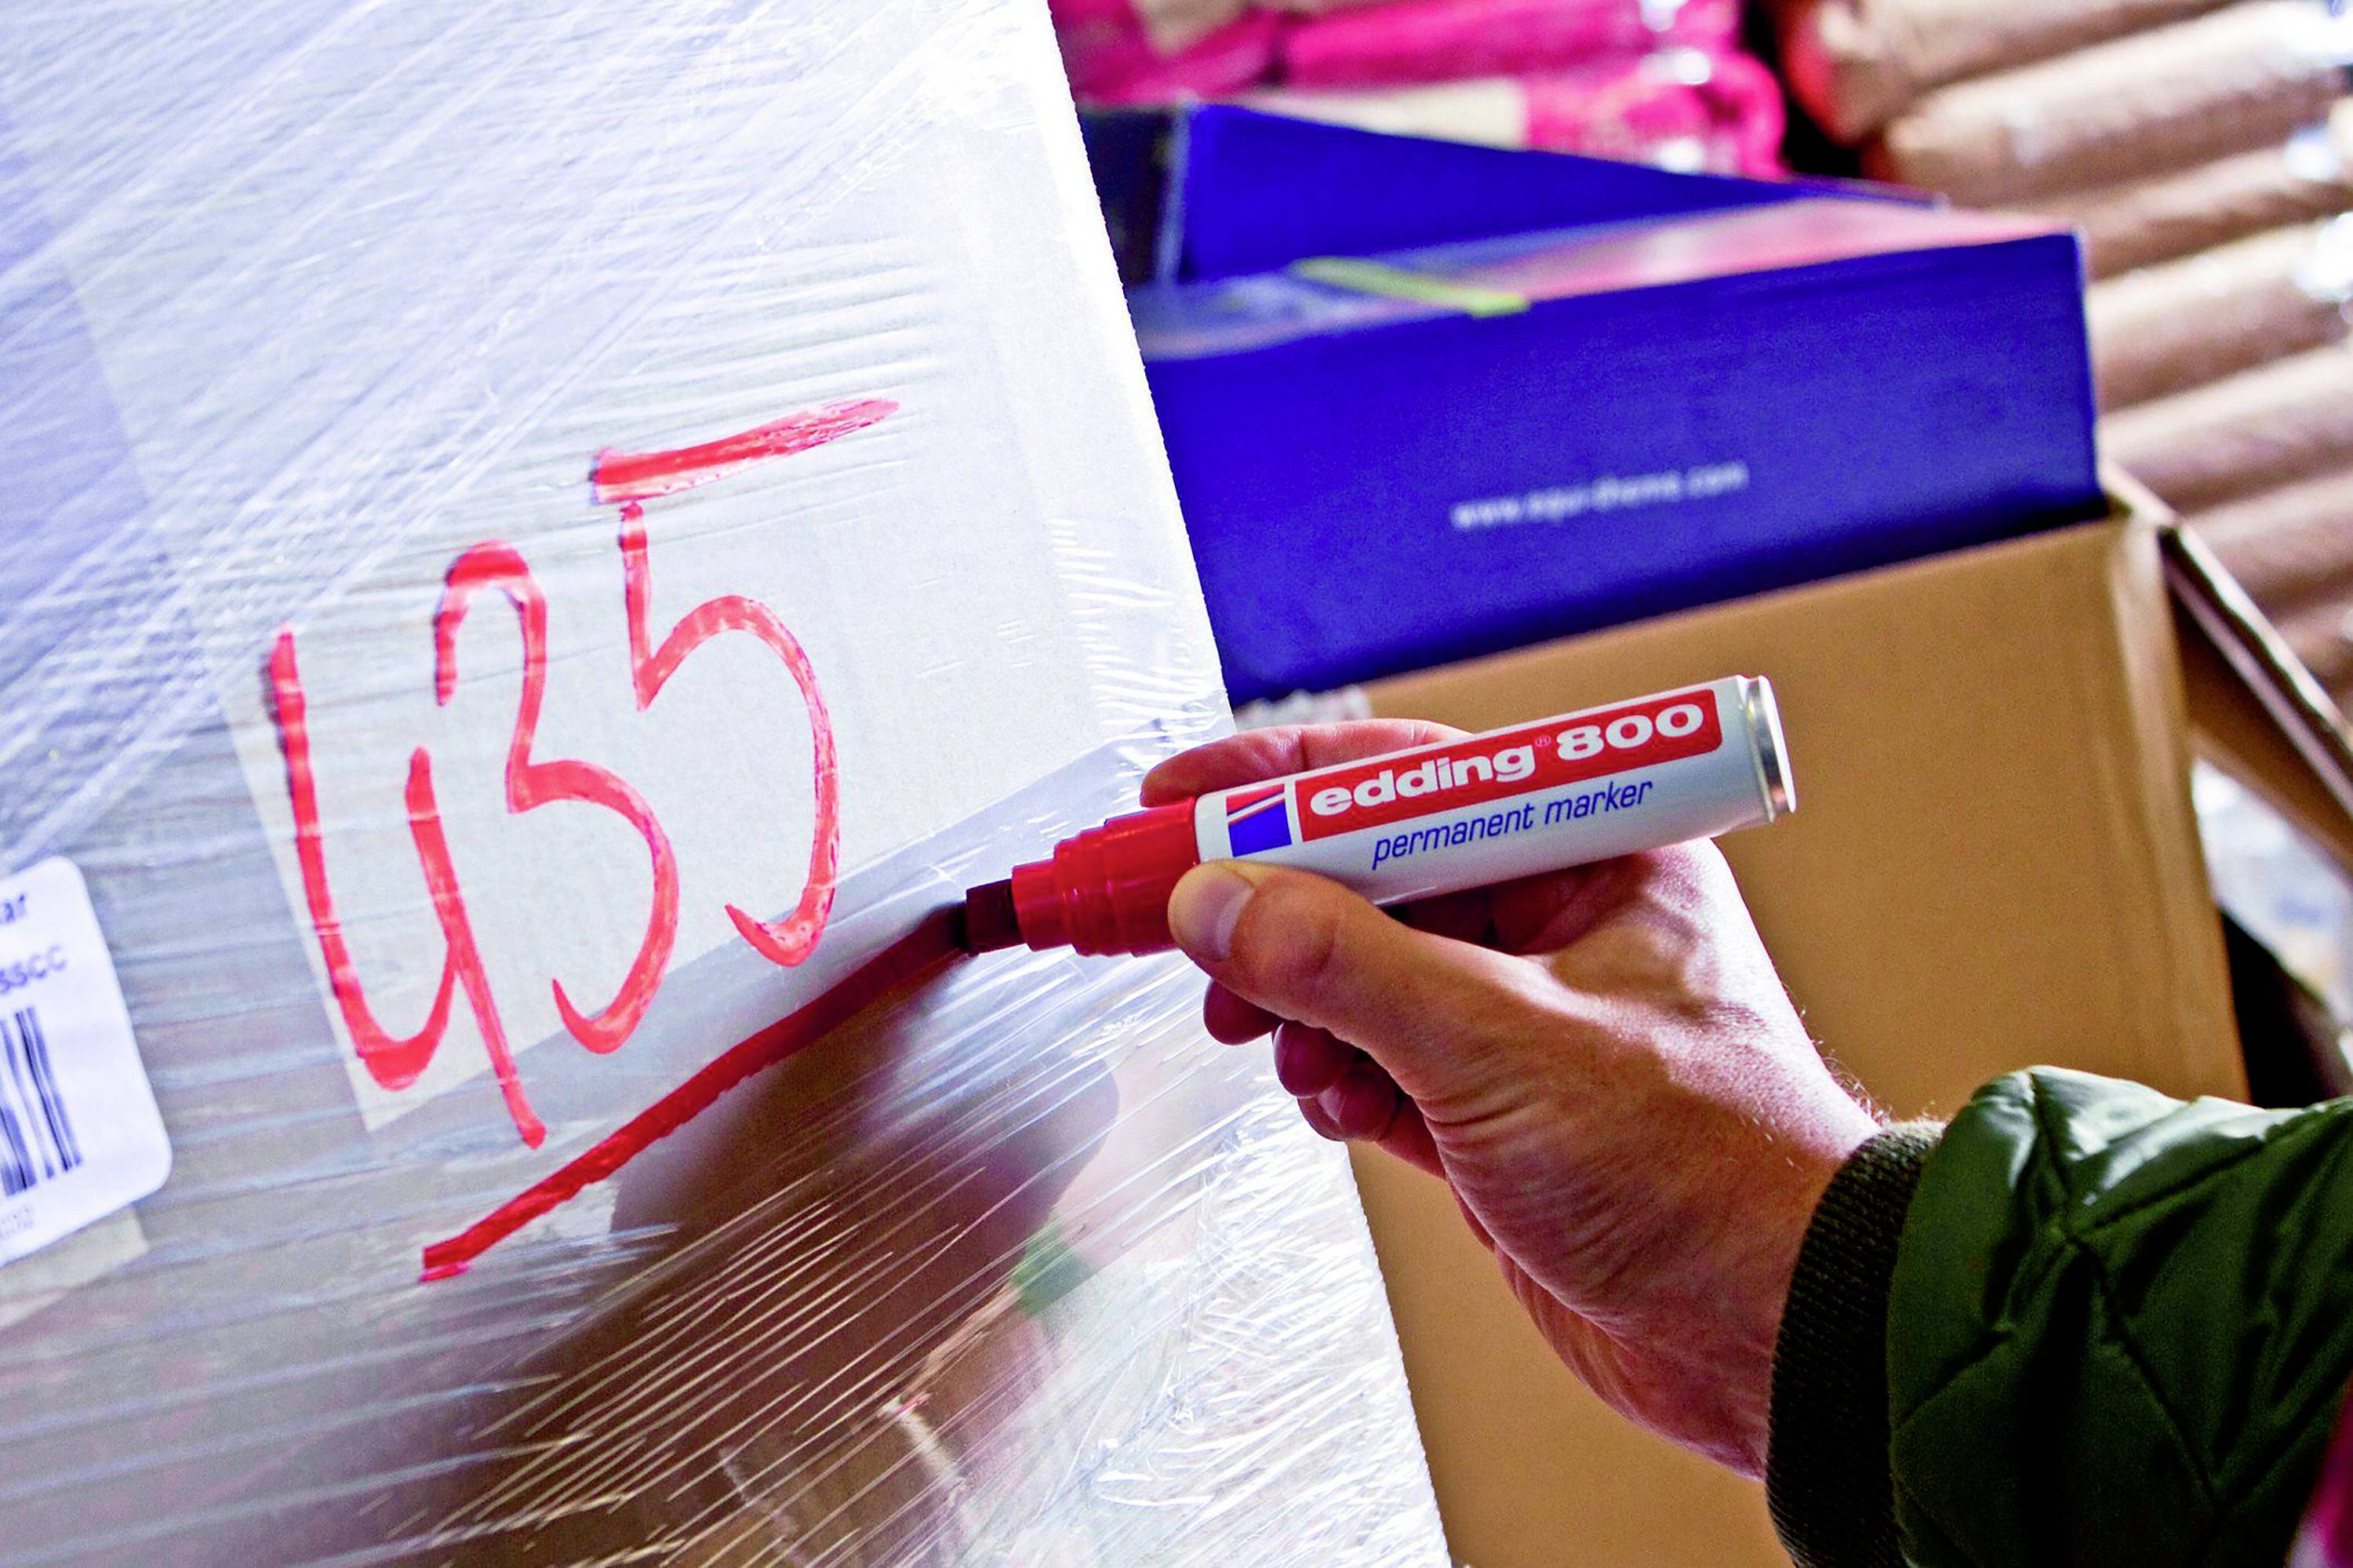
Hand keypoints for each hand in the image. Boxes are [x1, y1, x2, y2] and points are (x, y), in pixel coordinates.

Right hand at [1143, 721, 1880, 1475]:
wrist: (1776, 1335)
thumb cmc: (1709, 1171)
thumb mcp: (1498, 1044)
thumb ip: (1342, 964)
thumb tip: (1217, 901)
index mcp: (1593, 854)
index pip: (1406, 779)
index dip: (1278, 783)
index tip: (1174, 796)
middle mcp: (1560, 922)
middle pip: (1368, 876)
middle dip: (1270, 908)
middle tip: (1178, 930)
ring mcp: (1525, 1022)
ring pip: (1361, 975)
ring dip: (1295, 1004)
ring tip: (1258, 1035)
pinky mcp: (1498, 1114)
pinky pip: (1378, 1062)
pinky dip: (1334, 1076)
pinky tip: (1330, 1101)